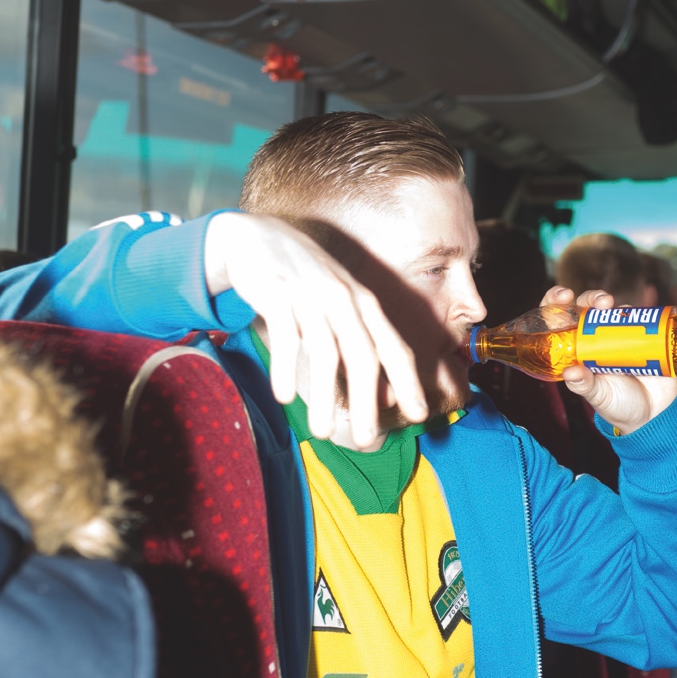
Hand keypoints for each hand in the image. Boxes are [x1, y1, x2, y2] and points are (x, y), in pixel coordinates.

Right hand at [205, 213, 426, 447]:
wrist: (257, 237)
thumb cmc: (306, 281)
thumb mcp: (341, 307)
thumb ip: (365, 346)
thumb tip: (389, 398)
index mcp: (363, 303)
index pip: (393, 347)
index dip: (408, 382)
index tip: (419, 415)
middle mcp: (343, 298)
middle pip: (363, 356)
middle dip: (367, 401)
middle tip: (367, 440)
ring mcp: (309, 295)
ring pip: (325, 352)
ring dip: (324, 397)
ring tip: (323, 432)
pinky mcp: (276, 294)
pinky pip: (285, 337)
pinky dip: (286, 369)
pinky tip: (285, 397)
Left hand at [542, 285, 676, 434]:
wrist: (655, 413)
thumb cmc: (619, 406)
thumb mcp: (600, 398)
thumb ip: (585, 386)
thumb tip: (570, 373)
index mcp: (577, 351)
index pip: (558, 321)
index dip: (555, 304)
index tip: (562, 296)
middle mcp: (594, 339)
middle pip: (585, 308)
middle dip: (589, 298)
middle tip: (599, 302)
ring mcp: (618, 334)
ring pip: (611, 309)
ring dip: (611, 302)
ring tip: (613, 307)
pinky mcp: (642, 334)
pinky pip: (639, 317)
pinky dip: (637, 312)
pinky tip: (639, 316)